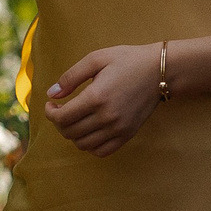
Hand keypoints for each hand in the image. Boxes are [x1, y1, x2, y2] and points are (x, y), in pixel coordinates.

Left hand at [39, 43, 161, 156]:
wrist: (160, 70)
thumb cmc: (127, 60)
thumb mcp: (95, 59)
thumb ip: (71, 77)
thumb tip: (51, 94)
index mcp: (96, 97)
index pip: (62, 118)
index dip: (50, 113)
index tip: (51, 104)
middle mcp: (107, 117)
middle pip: (70, 133)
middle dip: (58, 122)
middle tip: (60, 109)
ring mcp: (119, 129)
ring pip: (83, 144)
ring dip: (72, 134)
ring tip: (74, 119)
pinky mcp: (128, 134)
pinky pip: (102, 151)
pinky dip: (90, 145)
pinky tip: (89, 130)